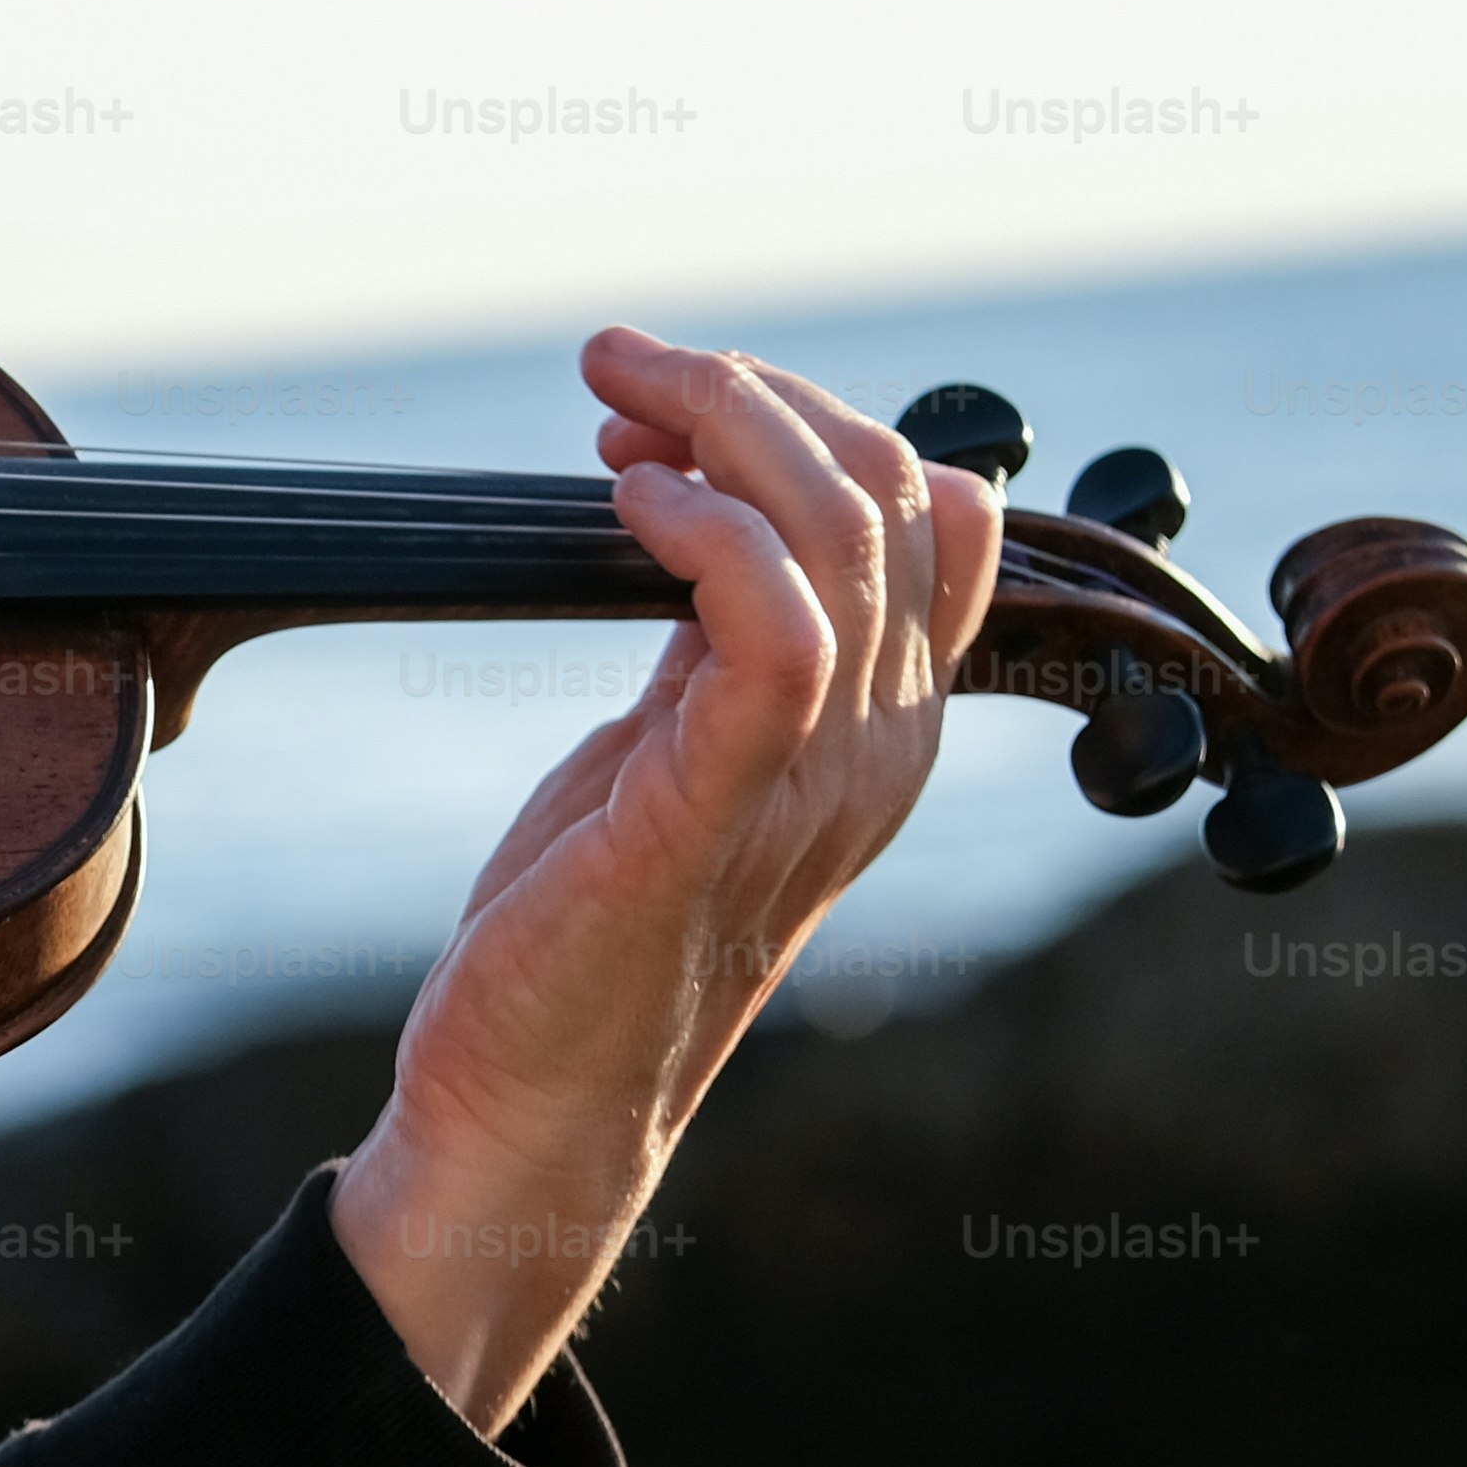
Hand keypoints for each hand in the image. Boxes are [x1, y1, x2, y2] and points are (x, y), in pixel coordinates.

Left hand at [328, 327, 1003, 1429]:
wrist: (535, 1103)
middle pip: (891, 493)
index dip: (811, 415)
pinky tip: (624, 499)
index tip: (670, 400)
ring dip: (722, 426)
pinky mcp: (713, 810)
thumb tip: (730, 495)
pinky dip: (704, 530)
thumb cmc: (589, 927)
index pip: (930, 513)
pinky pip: (772, 630)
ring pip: (842, 534)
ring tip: (615, 404)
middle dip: (751, 390)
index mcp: (883, 726)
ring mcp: (814, 781)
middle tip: (621, 363)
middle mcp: (882, 745)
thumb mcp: (677, 747)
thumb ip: (725, 638)